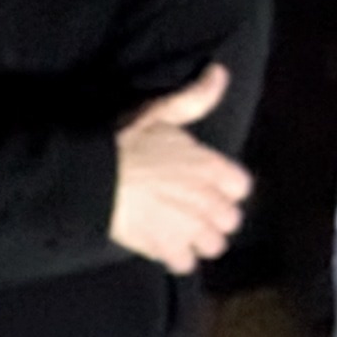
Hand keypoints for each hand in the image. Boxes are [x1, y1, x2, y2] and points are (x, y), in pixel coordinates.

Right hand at [108, 64, 249, 274]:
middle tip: (192, 212)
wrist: (95, 178)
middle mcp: (208, 200)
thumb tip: (221, 73)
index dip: (226, 188)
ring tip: (180, 232)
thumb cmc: (126, 142)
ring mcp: (190, 227)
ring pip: (213, 245)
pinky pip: (186, 263)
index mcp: (211, 166)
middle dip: (214, 218)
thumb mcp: (161, 111)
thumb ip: (195, 98)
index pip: (241, 187)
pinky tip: (163, 246)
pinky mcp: (167, 248)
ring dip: (199, 240)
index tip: (210, 187)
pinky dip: (176, 258)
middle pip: (230, 220)